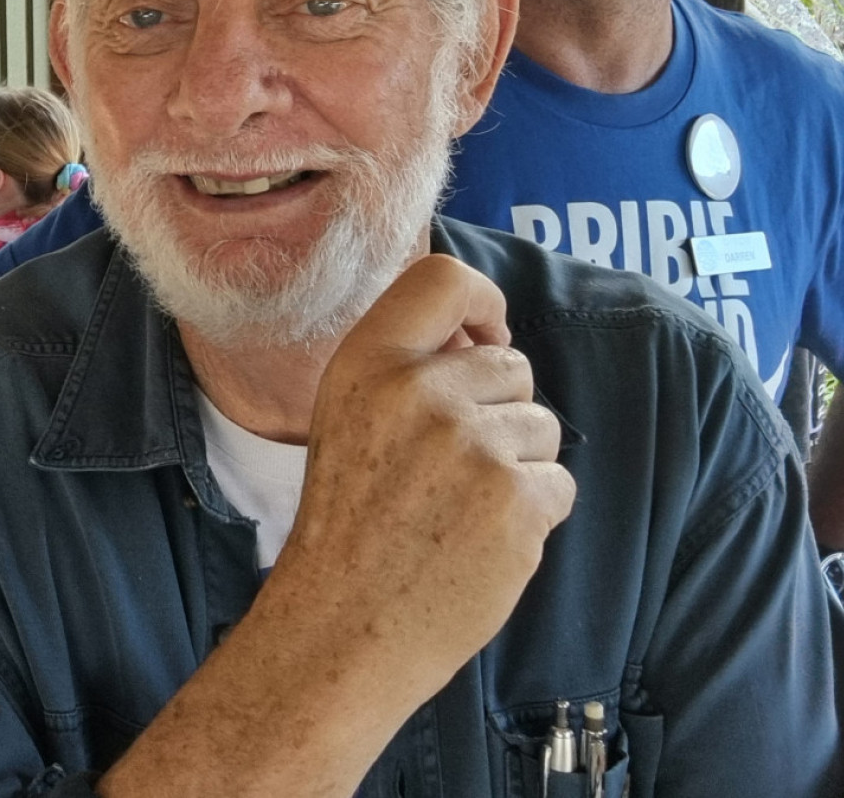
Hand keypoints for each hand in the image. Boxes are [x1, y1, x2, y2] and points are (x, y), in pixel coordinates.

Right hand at [272, 254, 575, 709]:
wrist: (345, 622)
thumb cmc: (349, 522)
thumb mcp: (348, 417)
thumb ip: (406, 368)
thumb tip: (484, 341)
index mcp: (366, 364)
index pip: (444, 279)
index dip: (483, 304)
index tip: (485, 338)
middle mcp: (417, 392)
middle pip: (511, 365)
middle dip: (500, 410)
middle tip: (451, 467)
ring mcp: (471, 446)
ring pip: (541, 426)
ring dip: (518, 466)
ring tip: (461, 508)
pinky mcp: (516, 501)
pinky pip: (558, 482)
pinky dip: (533, 513)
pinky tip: (483, 540)